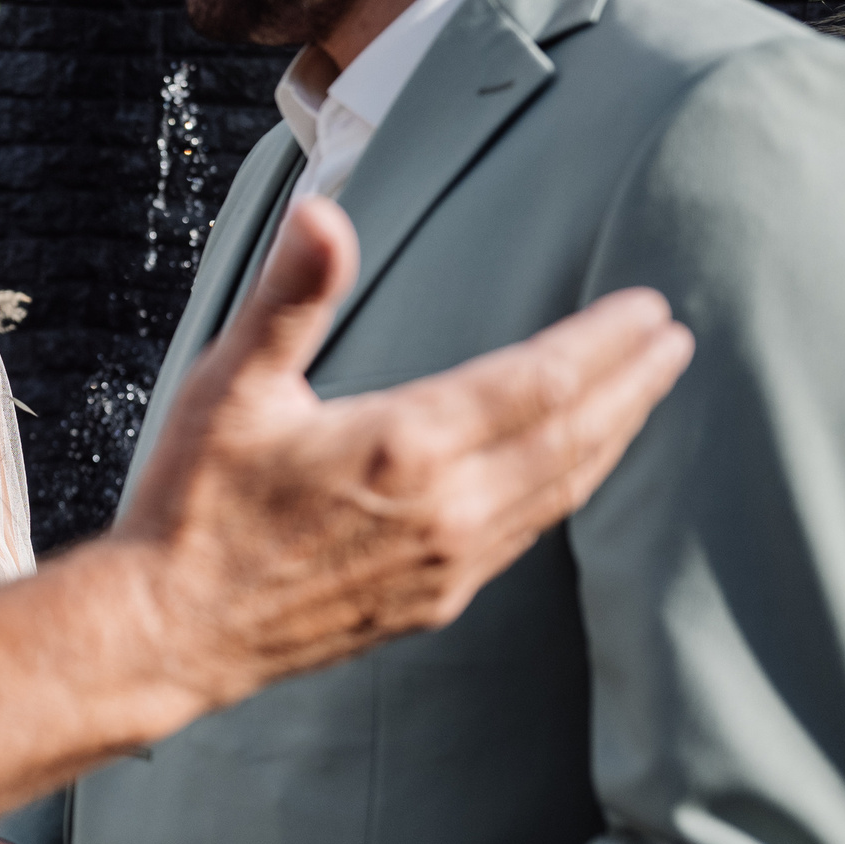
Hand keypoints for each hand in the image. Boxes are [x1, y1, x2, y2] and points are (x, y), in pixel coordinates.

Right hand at [117, 197, 694, 712]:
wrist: (171, 630)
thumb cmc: (194, 502)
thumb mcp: (233, 384)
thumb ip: (290, 297)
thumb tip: (324, 214)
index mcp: (406, 445)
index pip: (538, 382)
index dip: (601, 343)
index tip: (648, 310)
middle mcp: (447, 510)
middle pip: (571, 437)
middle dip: (630, 385)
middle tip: (673, 341)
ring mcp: (448, 564)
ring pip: (560, 491)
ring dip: (610, 437)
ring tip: (643, 394)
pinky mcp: (435, 603)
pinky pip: (528, 535)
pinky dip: (567, 491)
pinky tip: (570, 473)